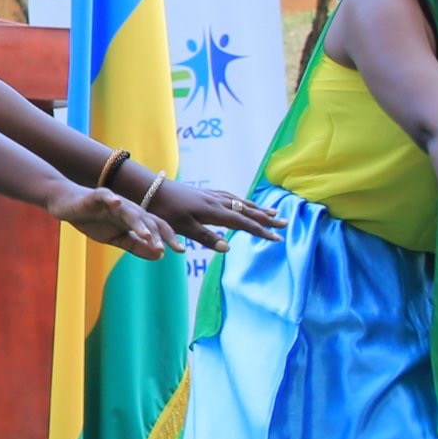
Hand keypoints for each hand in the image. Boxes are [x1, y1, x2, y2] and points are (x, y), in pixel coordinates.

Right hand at [49, 183, 175, 259]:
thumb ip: (136, 246)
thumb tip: (160, 255)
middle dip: (157, 234)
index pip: (156, 227)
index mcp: (134, 219)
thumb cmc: (92, 221)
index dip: (169, 238)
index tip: (181, 251)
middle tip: (164, 248)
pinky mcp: (96, 196)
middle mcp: (128, 209)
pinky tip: (117, 202)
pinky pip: (106, 196)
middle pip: (148, 219)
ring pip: (130, 211)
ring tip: (146, 235)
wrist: (67, 205)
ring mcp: (113, 202)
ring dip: (139, 222)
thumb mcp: (115, 238)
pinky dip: (112, 198)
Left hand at [148, 180, 281, 250]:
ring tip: (272, 212)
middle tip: (285, 222)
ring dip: (258, 208)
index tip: (278, 237)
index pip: (244, 223)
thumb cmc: (166, 212)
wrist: (152, 190)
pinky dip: (243, 201)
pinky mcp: (206, 193)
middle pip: (247, 210)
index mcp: (215, 212)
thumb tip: (228, 248)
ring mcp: (213, 195)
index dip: (261, 231)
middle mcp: (218, 201)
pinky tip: (244, 203)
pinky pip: (232, 197)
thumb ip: (206, 238)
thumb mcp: (184, 228)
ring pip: (241, 202)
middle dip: (267, 218)